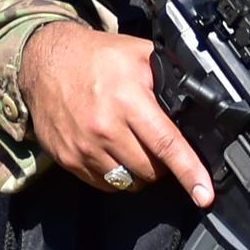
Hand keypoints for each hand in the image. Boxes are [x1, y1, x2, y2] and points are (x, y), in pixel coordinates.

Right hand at [20, 23, 212, 203]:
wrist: (45, 61)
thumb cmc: (94, 57)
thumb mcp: (138, 54)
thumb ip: (169, 75)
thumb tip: (201, 98)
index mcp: (127, 99)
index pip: (166, 143)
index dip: (189, 172)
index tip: (204, 195)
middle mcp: (104, 127)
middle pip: (150, 170)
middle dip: (164, 165)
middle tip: (159, 145)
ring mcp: (84, 147)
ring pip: (128, 181)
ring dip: (140, 172)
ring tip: (135, 146)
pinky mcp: (68, 159)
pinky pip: (105, 183)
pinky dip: (116, 175)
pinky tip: (114, 151)